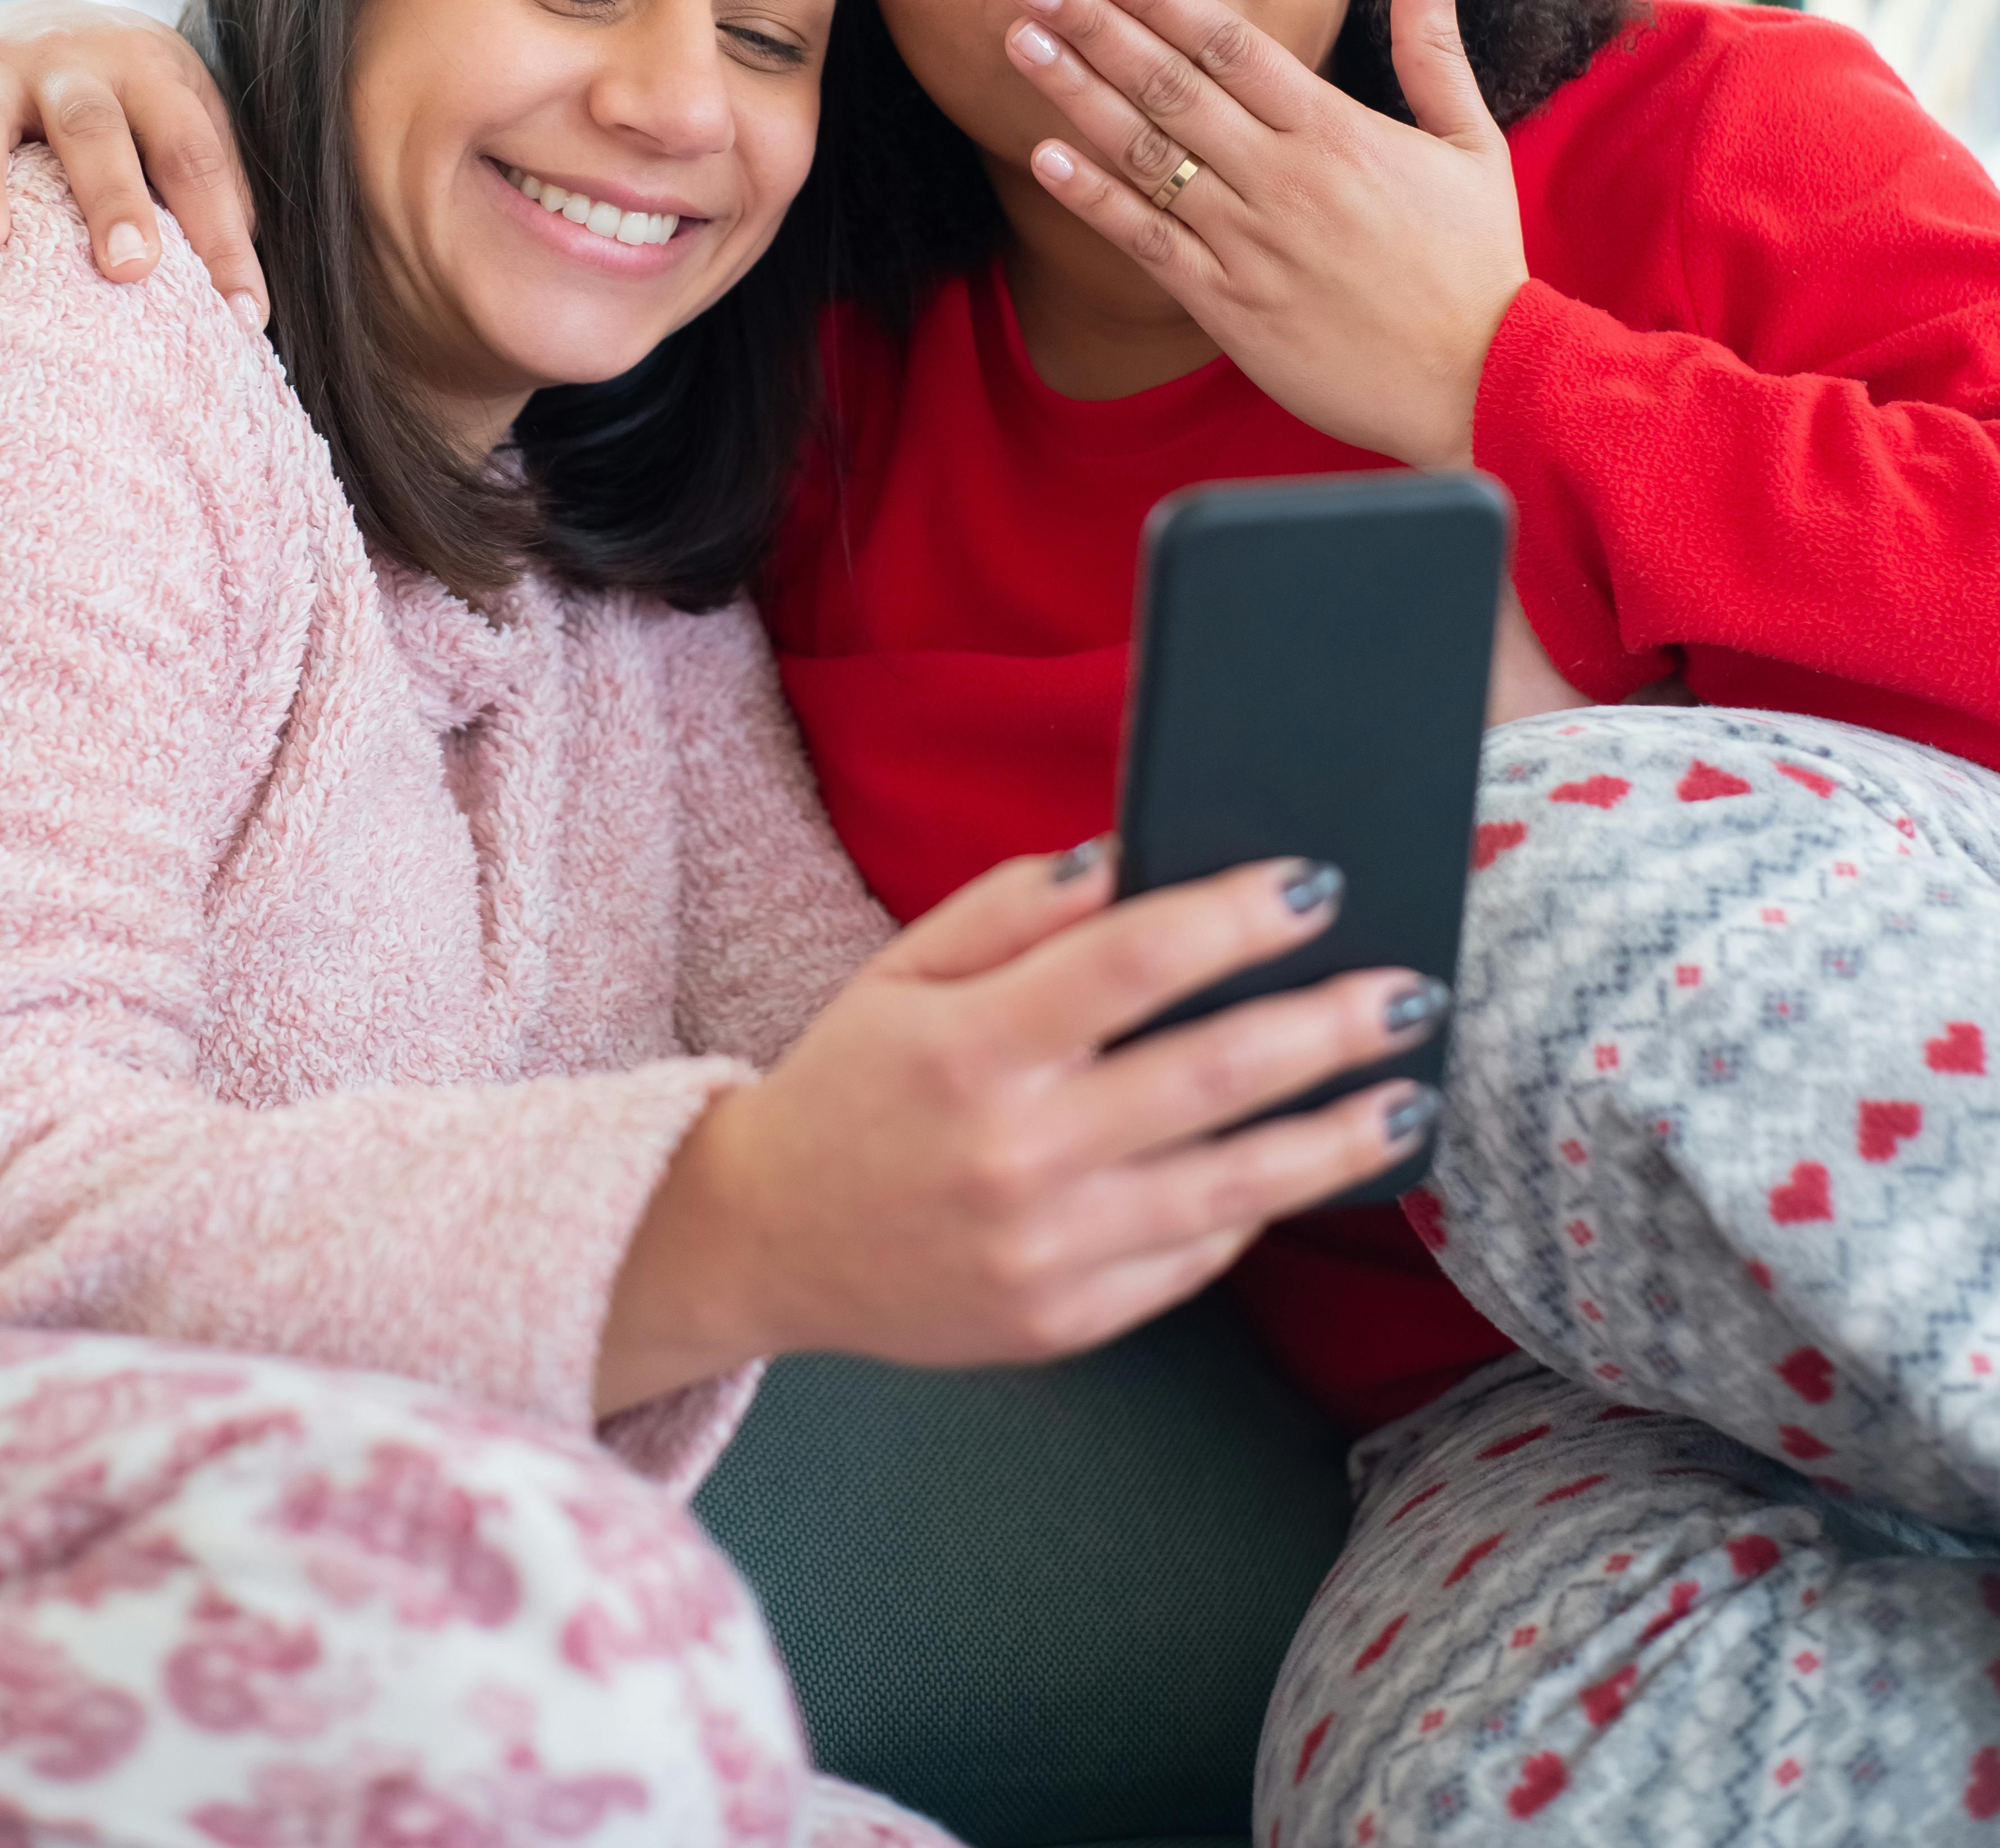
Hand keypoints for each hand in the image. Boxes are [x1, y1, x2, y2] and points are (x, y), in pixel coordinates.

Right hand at [0, 0, 267, 326]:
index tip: (243, 312)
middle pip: (92, 126)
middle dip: (110, 196)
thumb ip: (218, 191)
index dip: (222, 233)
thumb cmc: (137, 99)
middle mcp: (71, 58)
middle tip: (128, 269)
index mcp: (150, 69)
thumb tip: (244, 298)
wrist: (56, 17)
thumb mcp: (189, 117)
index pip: (194, 154)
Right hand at [595, 839, 1443, 1413]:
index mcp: (971, 1046)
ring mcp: (1048, 1249)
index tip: (1317, 883)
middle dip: (1330, 1026)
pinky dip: (1258, 1206)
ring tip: (1413, 1097)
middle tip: (1413, 991)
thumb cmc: (851, 1081)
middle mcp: (1016, 1152)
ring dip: (1339, 1137)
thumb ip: (1017, 908)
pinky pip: (1193, 1257)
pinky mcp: (1066, 1321)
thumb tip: (1131, 860)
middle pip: (1212, 1074)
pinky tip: (1308, 1163)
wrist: (767, 1239)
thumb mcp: (905, 967)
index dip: (1235, 917)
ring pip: (1234, 1184)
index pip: (1134, 962)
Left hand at [1003, 0, 1527, 467]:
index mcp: (1337, 132)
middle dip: (1096, 27)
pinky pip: (1148, 242)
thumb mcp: (1473, 144)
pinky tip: (1046, 157)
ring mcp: (1251, 244)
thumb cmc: (1475, 264)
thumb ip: (1434, 50)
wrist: (1482, 382)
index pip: (1229, 45)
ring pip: (1147, 154)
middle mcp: (1284, 179)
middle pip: (1171, 86)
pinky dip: (1094, 199)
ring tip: (1021, 44)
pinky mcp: (1230, 307)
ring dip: (1078, 95)